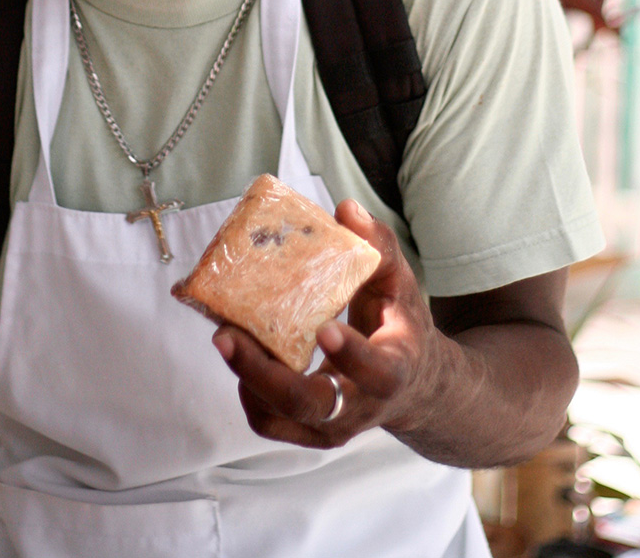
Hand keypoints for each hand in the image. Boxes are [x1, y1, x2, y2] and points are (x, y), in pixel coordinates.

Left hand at [212, 200, 443, 448]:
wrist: (413, 386)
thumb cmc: (400, 325)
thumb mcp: (401, 284)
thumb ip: (378, 247)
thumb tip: (346, 210)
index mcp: (394, 368)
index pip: (377, 371)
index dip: (352, 355)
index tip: (325, 329)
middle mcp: (361, 406)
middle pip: (311, 404)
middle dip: (263, 375)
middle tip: (226, 335)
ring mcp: (333, 425)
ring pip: (281, 417)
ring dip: (246, 379)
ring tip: (225, 335)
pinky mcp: (309, 429)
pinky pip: (269, 421)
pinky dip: (248, 391)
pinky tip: (241, 353)